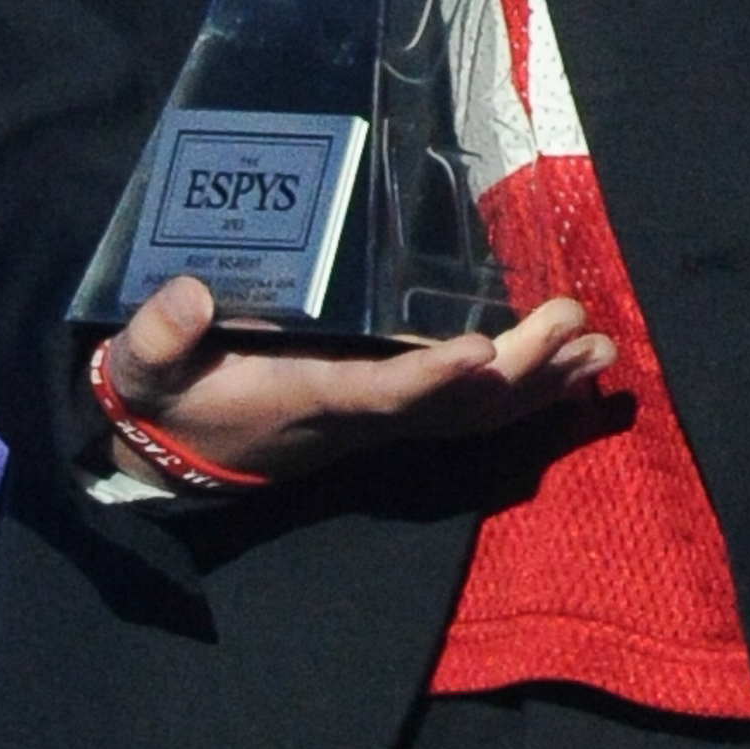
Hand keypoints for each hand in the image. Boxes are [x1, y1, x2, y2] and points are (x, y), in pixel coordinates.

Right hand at [102, 276, 615, 486]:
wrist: (178, 454)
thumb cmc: (170, 396)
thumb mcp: (146, 367)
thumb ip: (159, 335)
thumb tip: (187, 294)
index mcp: (307, 398)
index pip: (379, 392)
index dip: (431, 377)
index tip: (482, 350)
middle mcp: (360, 418)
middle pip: (454, 407)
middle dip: (520, 372)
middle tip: (580, 327)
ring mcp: (383, 421)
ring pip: (475, 416)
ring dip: (541, 385)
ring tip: (603, 351)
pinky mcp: (393, 414)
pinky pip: (470, 413)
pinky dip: (525, 393)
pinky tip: (571, 372)